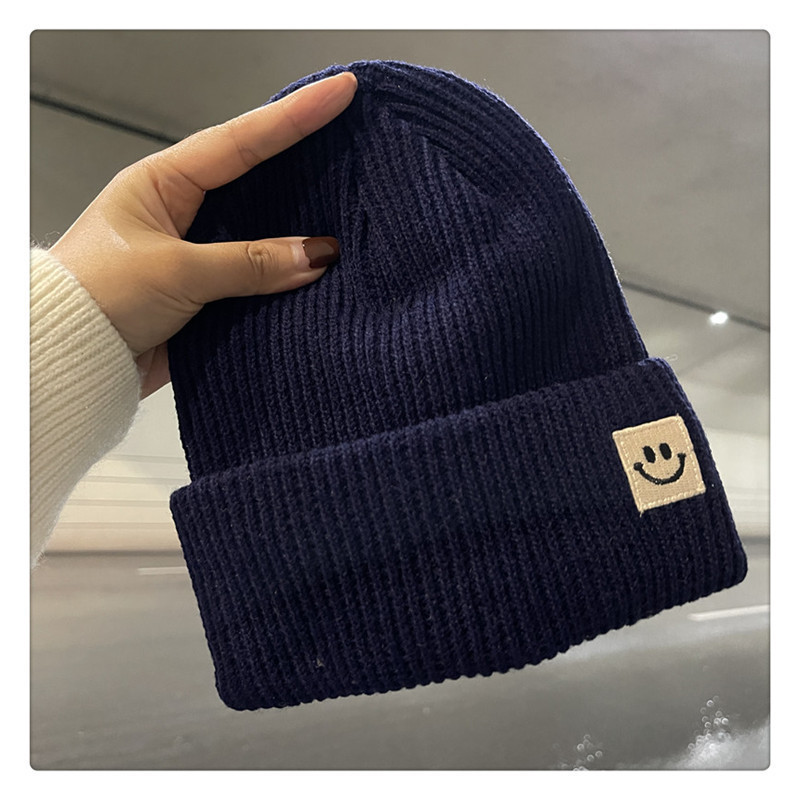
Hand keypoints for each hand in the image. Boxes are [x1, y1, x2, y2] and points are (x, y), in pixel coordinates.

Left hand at [49, 71, 357, 399]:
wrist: (72, 359)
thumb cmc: (98, 297)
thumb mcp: (175, 271)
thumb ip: (248, 263)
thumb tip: (316, 254)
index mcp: (162, 183)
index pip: (240, 141)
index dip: (293, 116)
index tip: (339, 93)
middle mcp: (183, 211)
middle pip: (257, 180)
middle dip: (304, 163)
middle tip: (353, 139)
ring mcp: (198, 253)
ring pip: (262, 233)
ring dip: (301, 229)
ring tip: (350, 205)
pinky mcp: (207, 294)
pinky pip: (257, 279)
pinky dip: (286, 279)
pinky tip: (319, 273)